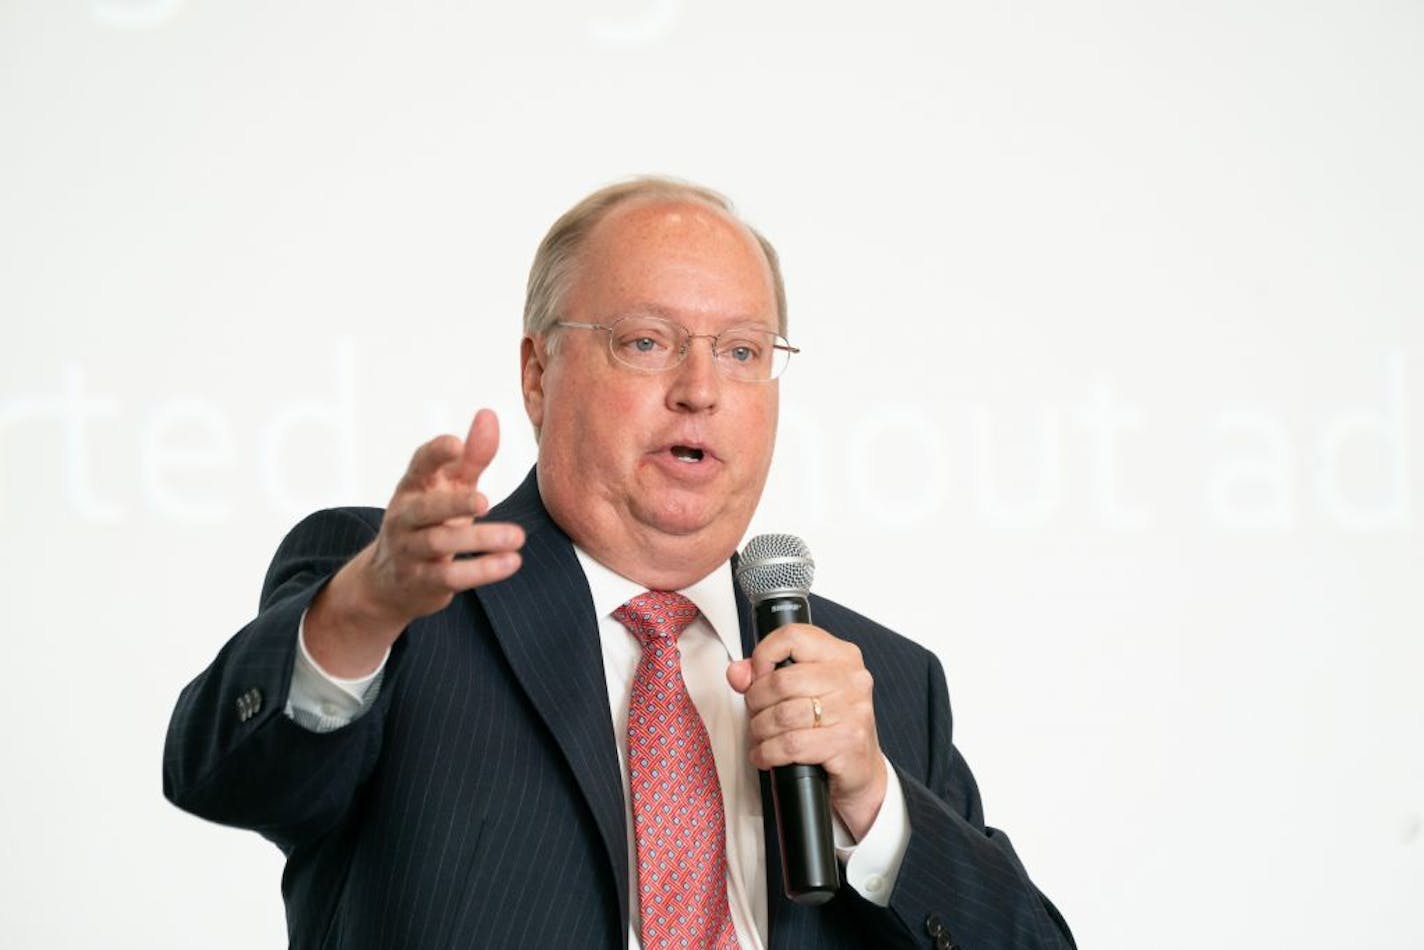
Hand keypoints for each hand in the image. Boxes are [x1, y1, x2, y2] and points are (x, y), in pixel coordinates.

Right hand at [306, 409, 524, 676]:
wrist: (390, 581)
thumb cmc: (431, 520)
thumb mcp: (449, 486)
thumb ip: (472, 456)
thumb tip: (488, 414)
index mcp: (413, 487)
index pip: (419, 465)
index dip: (435, 453)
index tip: (456, 443)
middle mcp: (405, 517)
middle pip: (426, 509)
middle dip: (453, 504)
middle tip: (485, 500)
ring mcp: (410, 550)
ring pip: (440, 543)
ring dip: (480, 540)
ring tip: (517, 536)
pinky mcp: (422, 581)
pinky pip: (451, 576)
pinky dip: (481, 570)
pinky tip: (511, 562)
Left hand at [727, 623, 887, 839]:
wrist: (862, 771)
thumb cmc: (830, 726)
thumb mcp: (803, 693)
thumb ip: (766, 676)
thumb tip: (737, 672)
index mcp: (842, 656)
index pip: (793, 636)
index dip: (763, 655)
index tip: (756, 677)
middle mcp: (852, 679)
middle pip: (782, 681)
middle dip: (756, 702)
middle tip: (756, 714)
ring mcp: (853, 711)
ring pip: (783, 715)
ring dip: (760, 730)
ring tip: (761, 736)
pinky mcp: (848, 742)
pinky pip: (791, 745)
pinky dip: (768, 753)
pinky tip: (766, 755)